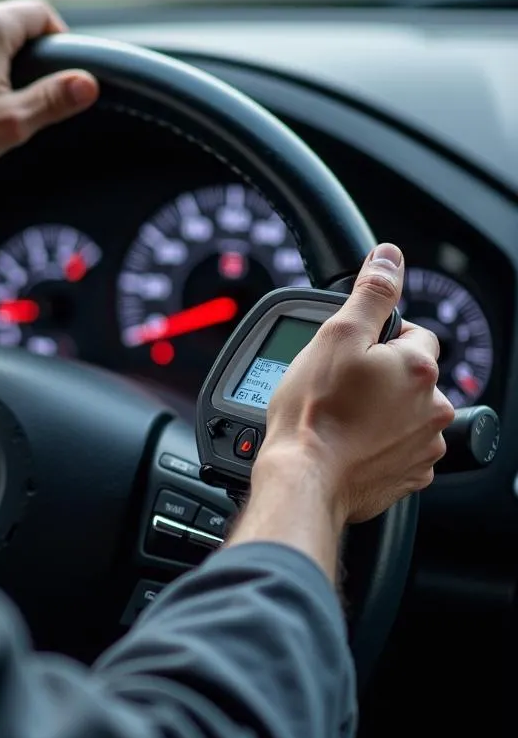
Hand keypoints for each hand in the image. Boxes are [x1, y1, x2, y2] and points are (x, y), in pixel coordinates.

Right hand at [228, 243, 453, 579]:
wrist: (304, 478)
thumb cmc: (313, 413)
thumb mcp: (335, 336)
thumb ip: (370, 293)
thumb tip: (390, 258)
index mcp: (419, 367)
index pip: (412, 333)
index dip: (375, 338)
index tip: (348, 354)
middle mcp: (433, 407)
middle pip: (409, 376)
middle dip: (379, 378)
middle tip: (338, 388)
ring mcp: (423, 445)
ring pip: (404, 414)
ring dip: (380, 412)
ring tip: (340, 419)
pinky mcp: (409, 476)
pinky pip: (398, 450)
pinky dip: (378, 446)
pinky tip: (348, 444)